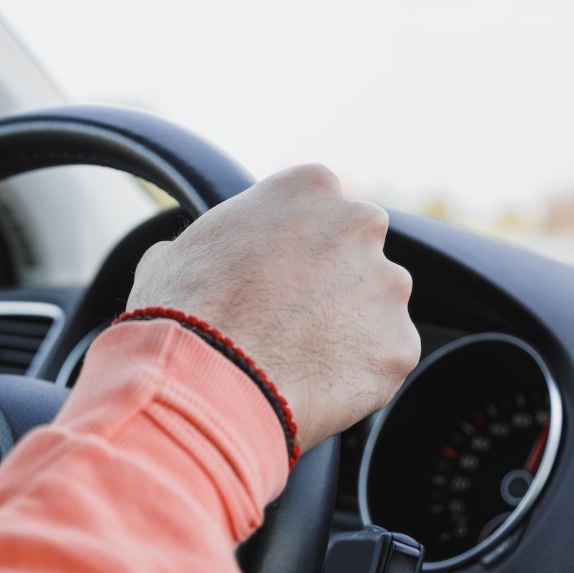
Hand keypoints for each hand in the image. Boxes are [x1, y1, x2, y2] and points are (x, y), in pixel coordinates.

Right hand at [127, 164, 419, 451]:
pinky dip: (353, 375)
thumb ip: (210, 243)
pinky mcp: (399, 347)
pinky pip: (380, 360)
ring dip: (346, 329)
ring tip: (291, 359)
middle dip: (331, 281)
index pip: (320, 206)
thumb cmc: (181, 311)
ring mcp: (387, 288)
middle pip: (357, 252)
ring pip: (374, 308)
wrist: (203, 380)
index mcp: (309, 186)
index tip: (274, 273)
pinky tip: (308, 386)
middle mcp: (361, 224)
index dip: (296, 244)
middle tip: (285, 318)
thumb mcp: (174, 254)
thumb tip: (188, 258)